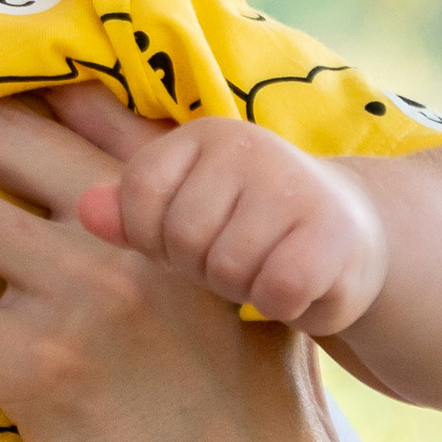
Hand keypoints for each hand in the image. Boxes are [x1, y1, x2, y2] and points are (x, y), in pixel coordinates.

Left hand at [72, 104, 386, 336]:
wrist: (355, 235)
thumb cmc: (250, 227)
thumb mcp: (187, 211)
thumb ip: (133, 210)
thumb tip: (85, 211)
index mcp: (203, 135)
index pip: (140, 195)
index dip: (155, 238)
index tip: (190, 239)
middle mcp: (250, 146)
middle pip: (182, 237)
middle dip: (203, 268)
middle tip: (239, 258)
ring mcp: (295, 185)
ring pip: (228, 269)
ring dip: (245, 288)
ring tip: (269, 267)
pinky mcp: (334, 233)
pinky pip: (276, 292)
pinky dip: (285, 307)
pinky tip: (303, 287)